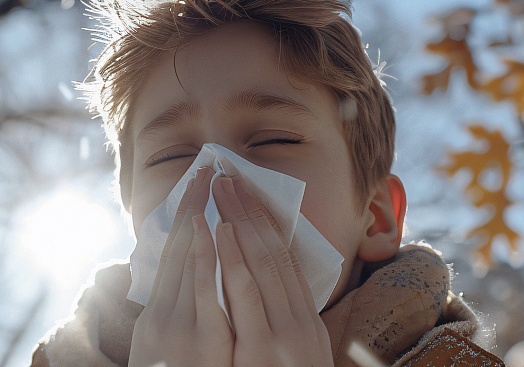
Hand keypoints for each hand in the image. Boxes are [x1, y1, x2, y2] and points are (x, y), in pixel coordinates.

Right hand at [129, 167, 233, 366]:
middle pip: (179, 249)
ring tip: (208, 182)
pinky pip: (205, 289)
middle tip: (206, 166)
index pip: (173, 255)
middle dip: (192, 205)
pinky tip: (211, 228)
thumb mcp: (180, 348)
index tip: (197, 185)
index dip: (185, 216)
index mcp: (160, 316)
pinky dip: (206, 254)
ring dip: (198, 217)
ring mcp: (181, 327)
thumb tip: (197, 284)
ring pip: (189, 261)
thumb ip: (187, 314)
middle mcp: (164, 316)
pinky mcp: (201, 339)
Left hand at [213, 175, 333, 366]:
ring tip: (221, 188)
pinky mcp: (261, 350)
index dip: (266, 224)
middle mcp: (299, 325)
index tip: (247, 194)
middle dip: (250, 211)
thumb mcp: (288, 360)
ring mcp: (282, 336)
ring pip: (261, 264)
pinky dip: (231, 257)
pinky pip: (244, 293)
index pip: (287, 262)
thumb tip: (255, 296)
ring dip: (239, 221)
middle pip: (275, 254)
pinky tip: (217, 230)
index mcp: (306, 324)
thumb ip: (276, 328)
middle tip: (229, 175)